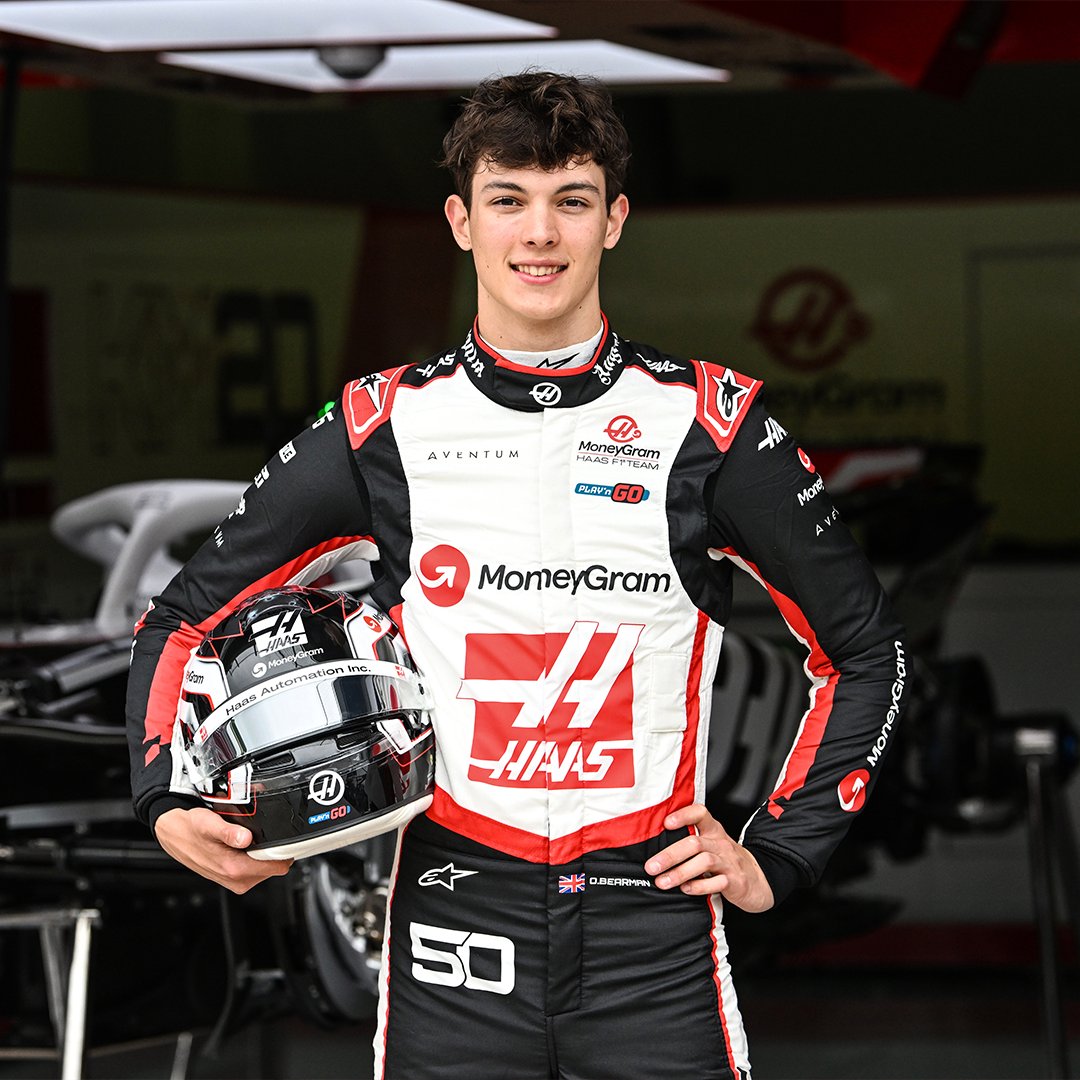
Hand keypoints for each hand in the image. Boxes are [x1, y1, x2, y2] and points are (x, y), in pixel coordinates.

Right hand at [154, 806, 292, 894]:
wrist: (174, 834)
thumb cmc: (190, 829)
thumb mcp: (209, 824)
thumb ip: (229, 832)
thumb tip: (246, 838)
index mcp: (233, 869)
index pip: (277, 867)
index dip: (284, 851)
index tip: (282, 837)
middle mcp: (236, 880)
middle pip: (275, 867)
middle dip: (272, 850)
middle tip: (260, 832)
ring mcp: (235, 880)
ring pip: (266, 868)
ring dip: (263, 853)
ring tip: (247, 837)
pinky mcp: (233, 877)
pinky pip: (256, 867)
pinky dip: (254, 856)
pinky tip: (243, 843)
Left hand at [645, 803, 773, 912]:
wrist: (757, 880)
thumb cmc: (725, 861)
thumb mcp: (712, 845)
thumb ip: (690, 842)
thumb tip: (655, 849)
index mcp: (713, 831)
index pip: (700, 813)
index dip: (683, 815)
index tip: (665, 823)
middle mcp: (720, 843)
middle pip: (694, 843)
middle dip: (670, 855)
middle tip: (651, 866)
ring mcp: (729, 862)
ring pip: (703, 862)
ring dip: (679, 872)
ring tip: (662, 882)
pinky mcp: (735, 881)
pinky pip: (716, 883)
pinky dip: (698, 887)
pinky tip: (685, 889)